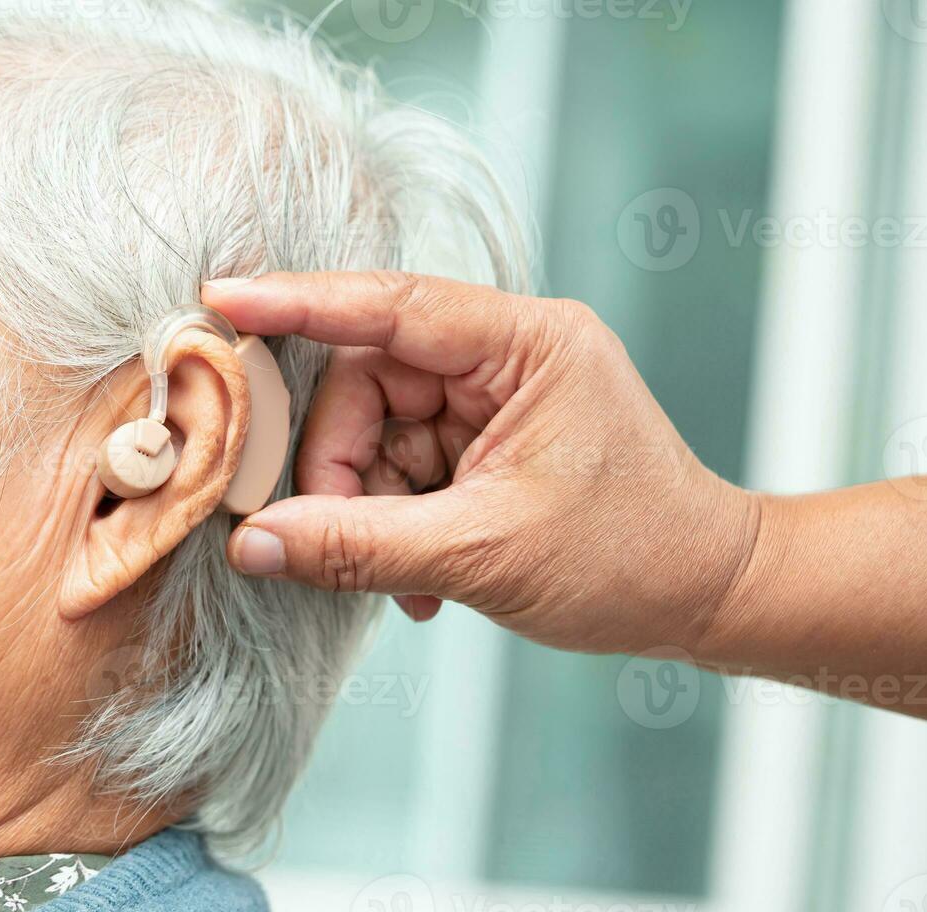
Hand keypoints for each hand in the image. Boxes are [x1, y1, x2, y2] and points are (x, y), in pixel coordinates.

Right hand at [203, 272, 760, 656]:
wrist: (706, 597)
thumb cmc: (631, 559)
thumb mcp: (485, 554)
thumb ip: (359, 547)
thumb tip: (252, 544)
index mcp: (526, 344)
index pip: (391, 306)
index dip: (298, 302)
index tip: (220, 299)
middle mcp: (505, 357)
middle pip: (367, 382)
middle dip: (340, 466)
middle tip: (326, 537)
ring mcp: (493, 401)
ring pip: (375, 433)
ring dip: (368, 510)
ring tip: (408, 580)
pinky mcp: (484, 444)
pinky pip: (402, 469)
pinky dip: (394, 525)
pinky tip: (426, 582)